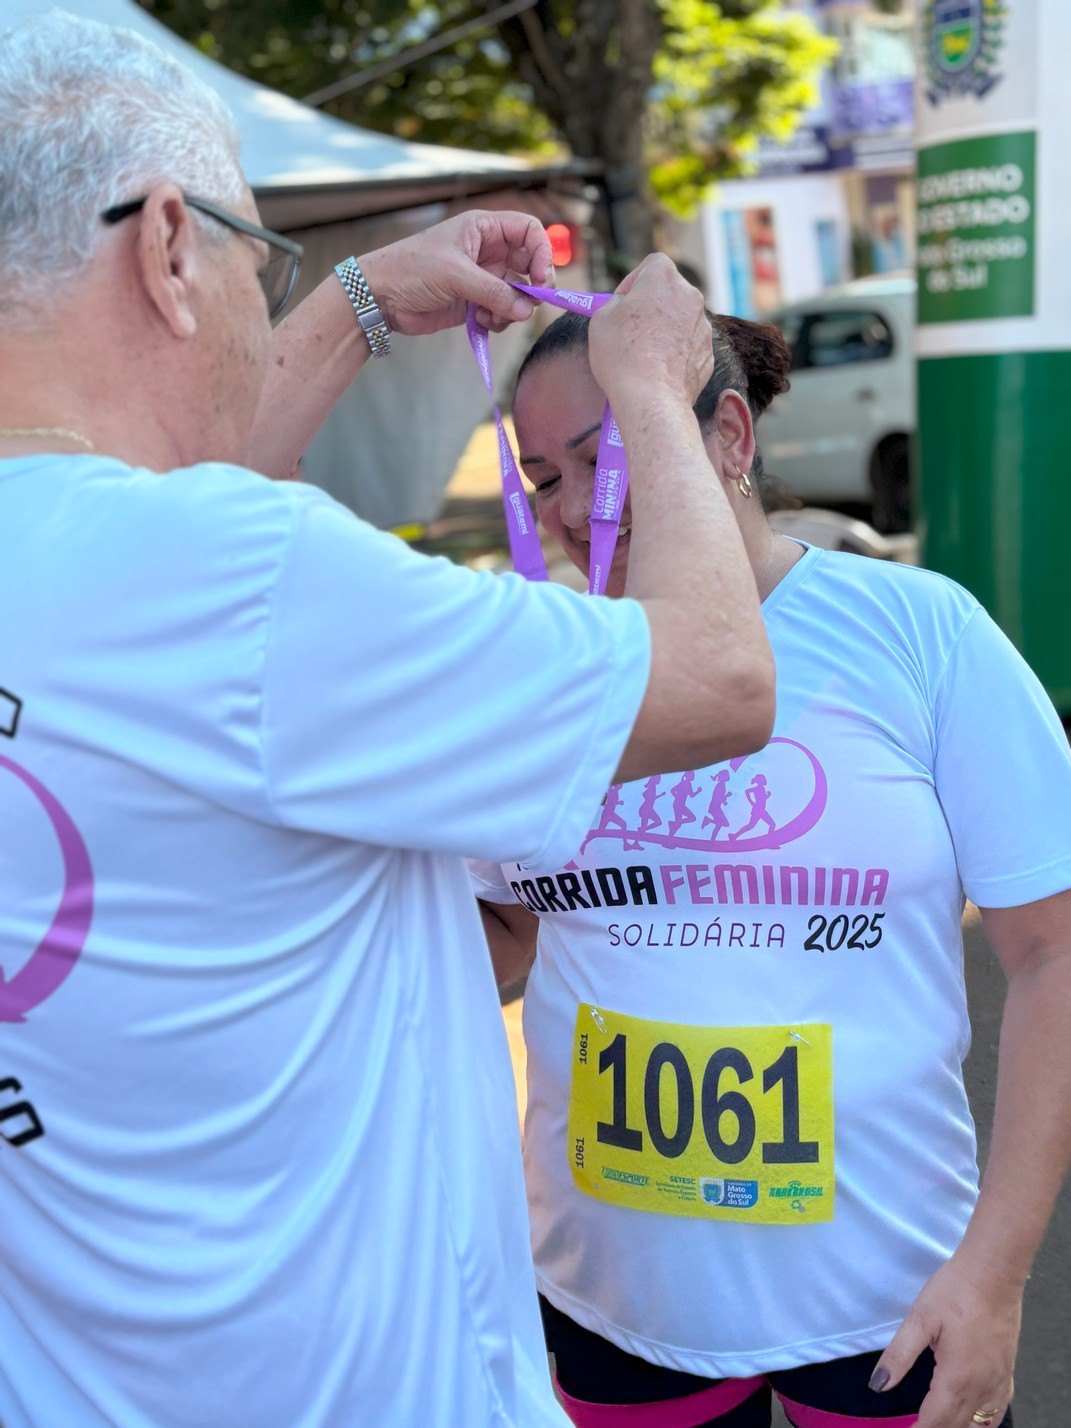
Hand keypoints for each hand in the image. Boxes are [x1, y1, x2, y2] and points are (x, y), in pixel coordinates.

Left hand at [355, 211, 553, 336]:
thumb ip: (493, 292)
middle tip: (530, 305)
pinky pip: (503, 311)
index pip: (529, 231)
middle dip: (533, 286)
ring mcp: (483, 278)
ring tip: (492, 316)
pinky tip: (480, 321)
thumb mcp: (455, 275)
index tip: (542, 278)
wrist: (381, 298)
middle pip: (530, 264)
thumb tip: (527, 310)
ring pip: (518, 293)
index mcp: (484, 229)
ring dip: (513, 308)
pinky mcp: (476, 302)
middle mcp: (488, 251)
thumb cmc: (411, 270)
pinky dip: (500, 319)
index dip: (542, 252)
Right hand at [587, 254, 710, 411]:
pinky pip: (688, 346)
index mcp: (664, 278)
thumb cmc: (622, 355)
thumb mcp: (602, 319)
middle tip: (631, 328)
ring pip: (680, 320)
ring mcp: (703, 326)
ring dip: (664, 330)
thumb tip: (626, 307)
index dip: (634, 281)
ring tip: (643, 355)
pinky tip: (657, 370)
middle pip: (669, 293)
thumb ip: (617, 304)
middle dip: (651, 306)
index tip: (623, 302)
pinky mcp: (708, 354)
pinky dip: (675, 353)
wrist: (651, 398)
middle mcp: (690, 296)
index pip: (652, 264)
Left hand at [869, 1255, 1019, 1426]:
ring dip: (957, 1427)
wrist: (994, 1272)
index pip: (935, 1420)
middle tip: (915, 1427)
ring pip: (979, 1424)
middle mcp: (982, 1387)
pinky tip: (971, 1417)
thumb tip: (878, 1385)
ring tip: (937, 1423)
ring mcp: (998, 1382)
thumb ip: (898, 1355)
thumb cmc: (955, 1291)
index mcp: (957, 1377)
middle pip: (957, 1425)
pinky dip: (982, 1422)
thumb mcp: (919, 1319)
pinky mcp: (1007, 1372)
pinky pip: (996, 1411)